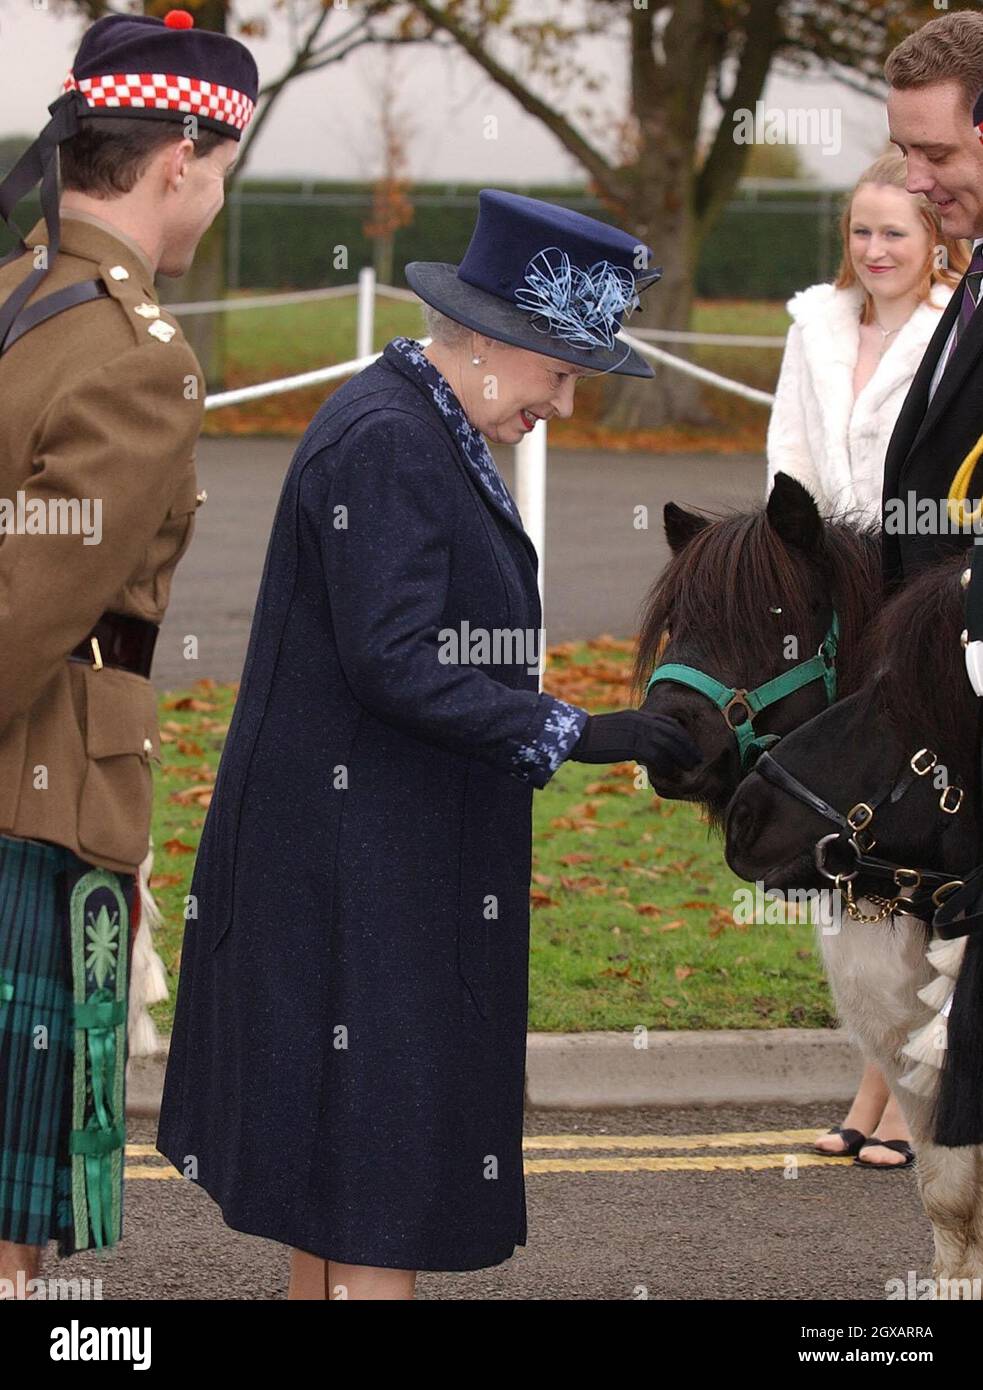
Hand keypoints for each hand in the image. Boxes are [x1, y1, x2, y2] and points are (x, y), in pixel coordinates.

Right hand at [568, 711, 700, 772]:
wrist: (577, 735)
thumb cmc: (592, 735)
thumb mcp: (617, 728)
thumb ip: (632, 732)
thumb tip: (641, 747)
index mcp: (639, 715)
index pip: (669, 722)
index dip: (682, 736)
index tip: (690, 748)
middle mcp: (642, 720)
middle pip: (673, 732)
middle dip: (688, 747)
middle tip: (697, 761)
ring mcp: (638, 731)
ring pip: (669, 744)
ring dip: (682, 758)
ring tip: (689, 770)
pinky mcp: (633, 745)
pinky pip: (657, 756)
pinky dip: (666, 767)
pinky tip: (669, 776)